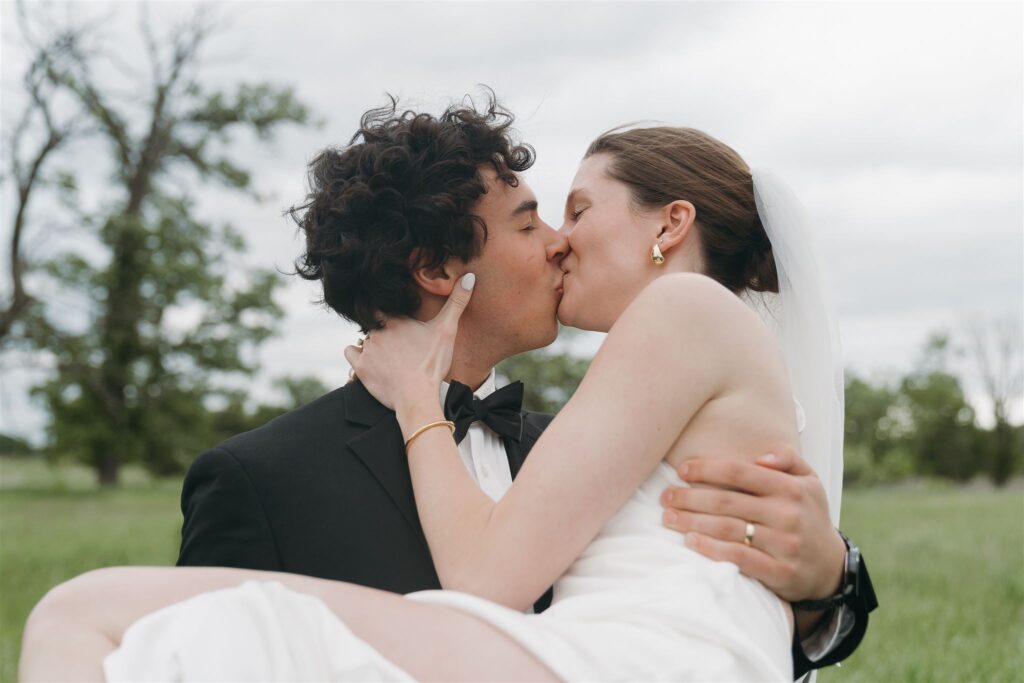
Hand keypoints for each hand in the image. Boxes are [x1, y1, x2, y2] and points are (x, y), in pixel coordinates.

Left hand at [343, 273, 475, 411]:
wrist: (418, 398)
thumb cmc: (432, 365)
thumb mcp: (447, 331)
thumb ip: (456, 303)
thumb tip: (470, 277)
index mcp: (396, 320)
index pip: (384, 308)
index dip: (390, 315)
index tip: (398, 324)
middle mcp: (378, 332)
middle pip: (375, 325)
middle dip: (384, 332)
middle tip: (399, 346)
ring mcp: (367, 350)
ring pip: (364, 340)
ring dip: (373, 345)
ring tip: (389, 357)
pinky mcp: (360, 367)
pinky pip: (351, 353)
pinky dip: (358, 356)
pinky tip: (371, 362)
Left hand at [660, 446, 845, 603]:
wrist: (830, 566)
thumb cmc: (808, 515)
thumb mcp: (809, 481)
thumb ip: (788, 459)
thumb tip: (761, 455)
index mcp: (790, 488)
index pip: (739, 472)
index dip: (706, 469)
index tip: (681, 470)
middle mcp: (788, 514)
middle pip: (727, 502)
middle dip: (690, 497)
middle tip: (665, 496)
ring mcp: (785, 545)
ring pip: (728, 529)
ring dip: (692, 522)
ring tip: (668, 517)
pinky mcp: (780, 572)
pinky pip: (739, 559)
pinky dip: (711, 550)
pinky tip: (691, 542)